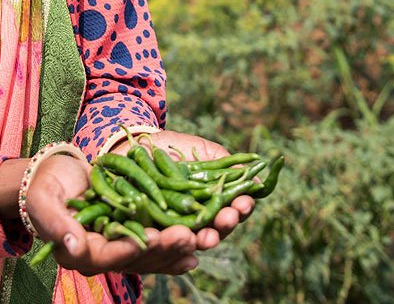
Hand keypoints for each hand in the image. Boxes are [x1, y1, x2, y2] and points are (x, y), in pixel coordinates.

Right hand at [24, 154, 202, 274]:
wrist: (57, 176)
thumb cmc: (45, 186)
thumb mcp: (45, 201)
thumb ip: (57, 223)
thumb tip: (74, 246)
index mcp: (77, 253)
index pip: (105, 256)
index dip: (128, 249)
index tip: (149, 239)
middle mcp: (102, 256)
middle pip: (137, 259)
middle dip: (164, 248)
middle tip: (187, 234)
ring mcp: (121, 247)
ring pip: (153, 255)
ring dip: (179, 246)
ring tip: (204, 236)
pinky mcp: (134, 236)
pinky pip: (159, 247)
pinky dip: (180, 246)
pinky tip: (202, 242)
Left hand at [107, 130, 256, 250]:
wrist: (136, 147)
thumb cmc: (174, 149)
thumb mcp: (204, 152)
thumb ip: (228, 166)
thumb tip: (257, 181)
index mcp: (211, 206)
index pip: (230, 214)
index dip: (239, 211)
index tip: (244, 203)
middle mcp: (194, 223)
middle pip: (213, 233)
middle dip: (223, 227)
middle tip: (227, 218)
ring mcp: (172, 231)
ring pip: (189, 244)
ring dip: (200, 241)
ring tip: (206, 236)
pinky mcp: (147, 235)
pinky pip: (159, 246)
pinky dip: (168, 246)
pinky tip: (178, 241)